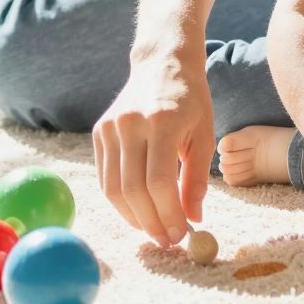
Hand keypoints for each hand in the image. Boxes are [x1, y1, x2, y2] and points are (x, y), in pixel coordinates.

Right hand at [92, 48, 210, 247]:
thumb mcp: (205, 136)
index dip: (168, 214)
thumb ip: (197, 179)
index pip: (159, 182)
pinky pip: (105, 177)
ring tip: (153, 229)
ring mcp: (110, 126)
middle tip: (166, 240)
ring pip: (113, 189)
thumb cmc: (191, 101)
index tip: (180, 235)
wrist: (163, 64)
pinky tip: (138, 210)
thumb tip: (193, 220)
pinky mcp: (99, 131)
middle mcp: (131, 123)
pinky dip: (120, 200)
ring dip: (133, 217)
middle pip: (133, 190)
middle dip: (151, 222)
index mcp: (162, 121)